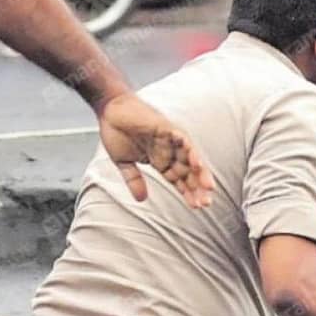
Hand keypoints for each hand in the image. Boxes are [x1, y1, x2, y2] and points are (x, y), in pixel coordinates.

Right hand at [97, 93, 215, 205]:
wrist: (108, 109)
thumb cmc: (116, 130)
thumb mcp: (124, 162)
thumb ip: (134, 180)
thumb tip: (141, 199)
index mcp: (160, 160)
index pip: (179, 180)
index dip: (188, 193)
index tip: (196, 206)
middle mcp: (168, 151)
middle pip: (188, 172)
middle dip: (198, 187)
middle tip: (206, 202)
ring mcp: (169, 139)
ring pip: (190, 157)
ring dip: (199, 171)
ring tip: (208, 186)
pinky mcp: (165, 127)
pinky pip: (181, 139)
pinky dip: (189, 150)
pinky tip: (197, 162)